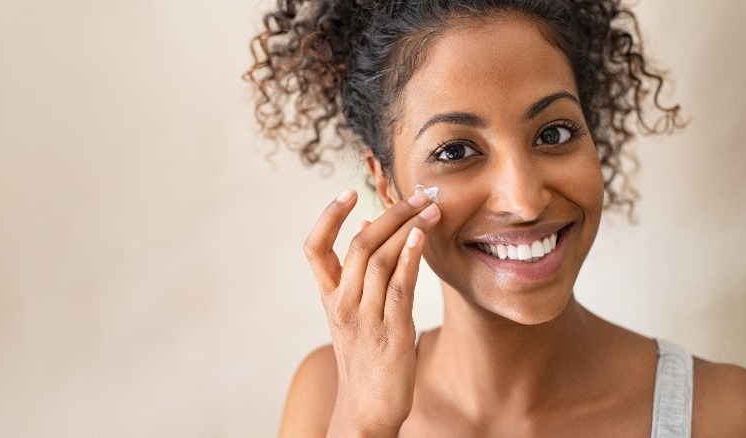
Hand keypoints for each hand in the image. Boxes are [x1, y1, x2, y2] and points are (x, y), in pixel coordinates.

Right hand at [304, 189, 440, 436]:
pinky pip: (400, 287)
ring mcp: (366, 319)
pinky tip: (422, 237)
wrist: (366, 409)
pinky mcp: (392, 333)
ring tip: (431, 209)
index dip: (328, 217)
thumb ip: (357, 274)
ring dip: (408, 228)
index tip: (348, 193)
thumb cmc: (363, 358)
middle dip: (391, 214)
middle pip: (360, 246)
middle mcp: (343, 305)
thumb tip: (366, 228)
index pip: (314, 249)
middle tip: (418, 195)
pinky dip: (410, 257)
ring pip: (381, 260)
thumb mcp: (352, 314)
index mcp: (330, 298)